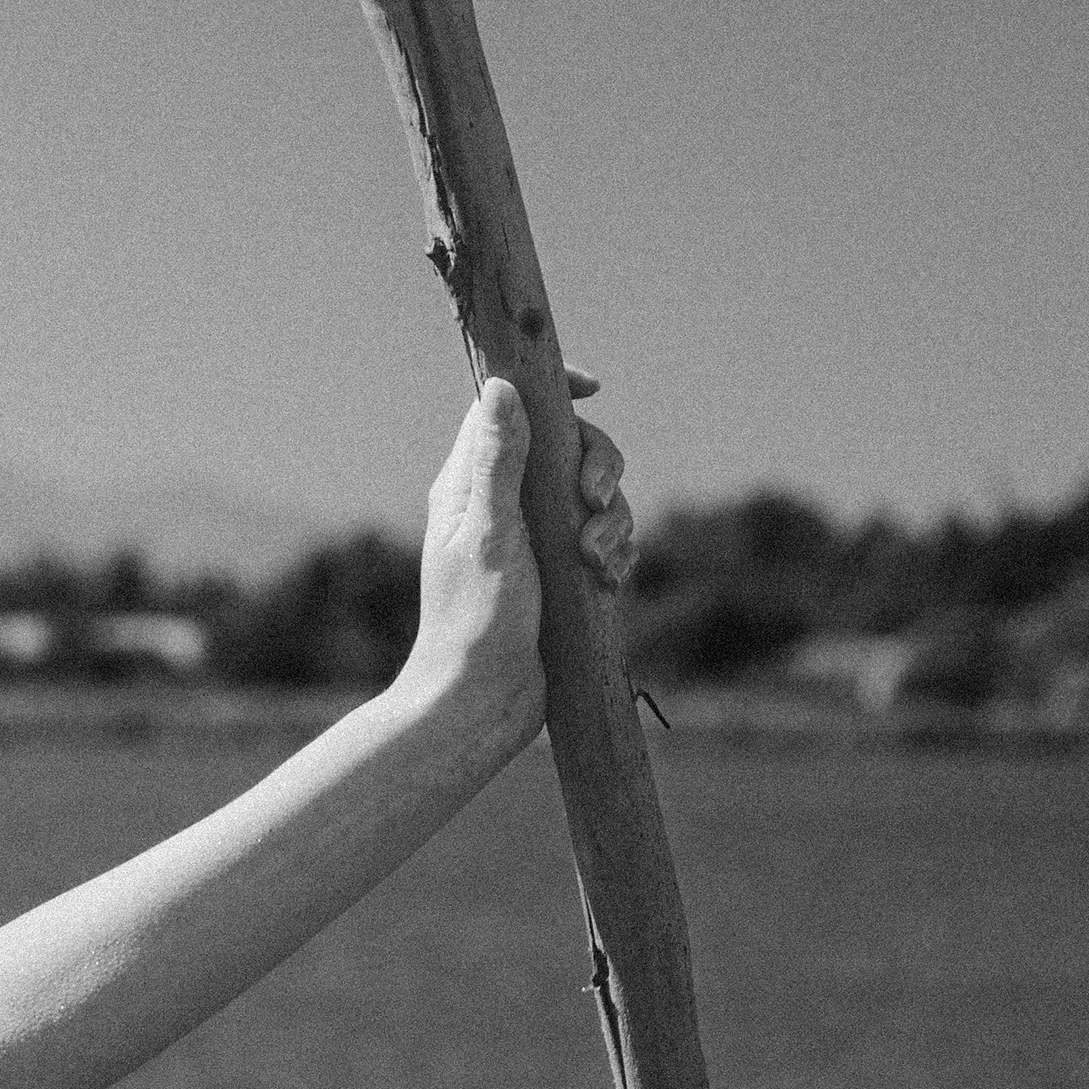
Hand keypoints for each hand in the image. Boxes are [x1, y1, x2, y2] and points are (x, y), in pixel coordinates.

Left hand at [410, 367, 635, 724]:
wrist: (483, 701)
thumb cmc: (475, 622)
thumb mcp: (491, 535)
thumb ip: (500, 463)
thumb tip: (501, 387)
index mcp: (472, 485)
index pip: (511, 410)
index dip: (552, 392)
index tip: (592, 389)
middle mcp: (503, 503)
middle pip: (570, 448)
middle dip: (597, 466)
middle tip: (592, 501)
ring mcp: (535, 537)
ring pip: (596, 496)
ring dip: (611, 520)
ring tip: (594, 561)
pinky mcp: (561, 571)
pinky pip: (606, 539)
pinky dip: (616, 553)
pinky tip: (607, 581)